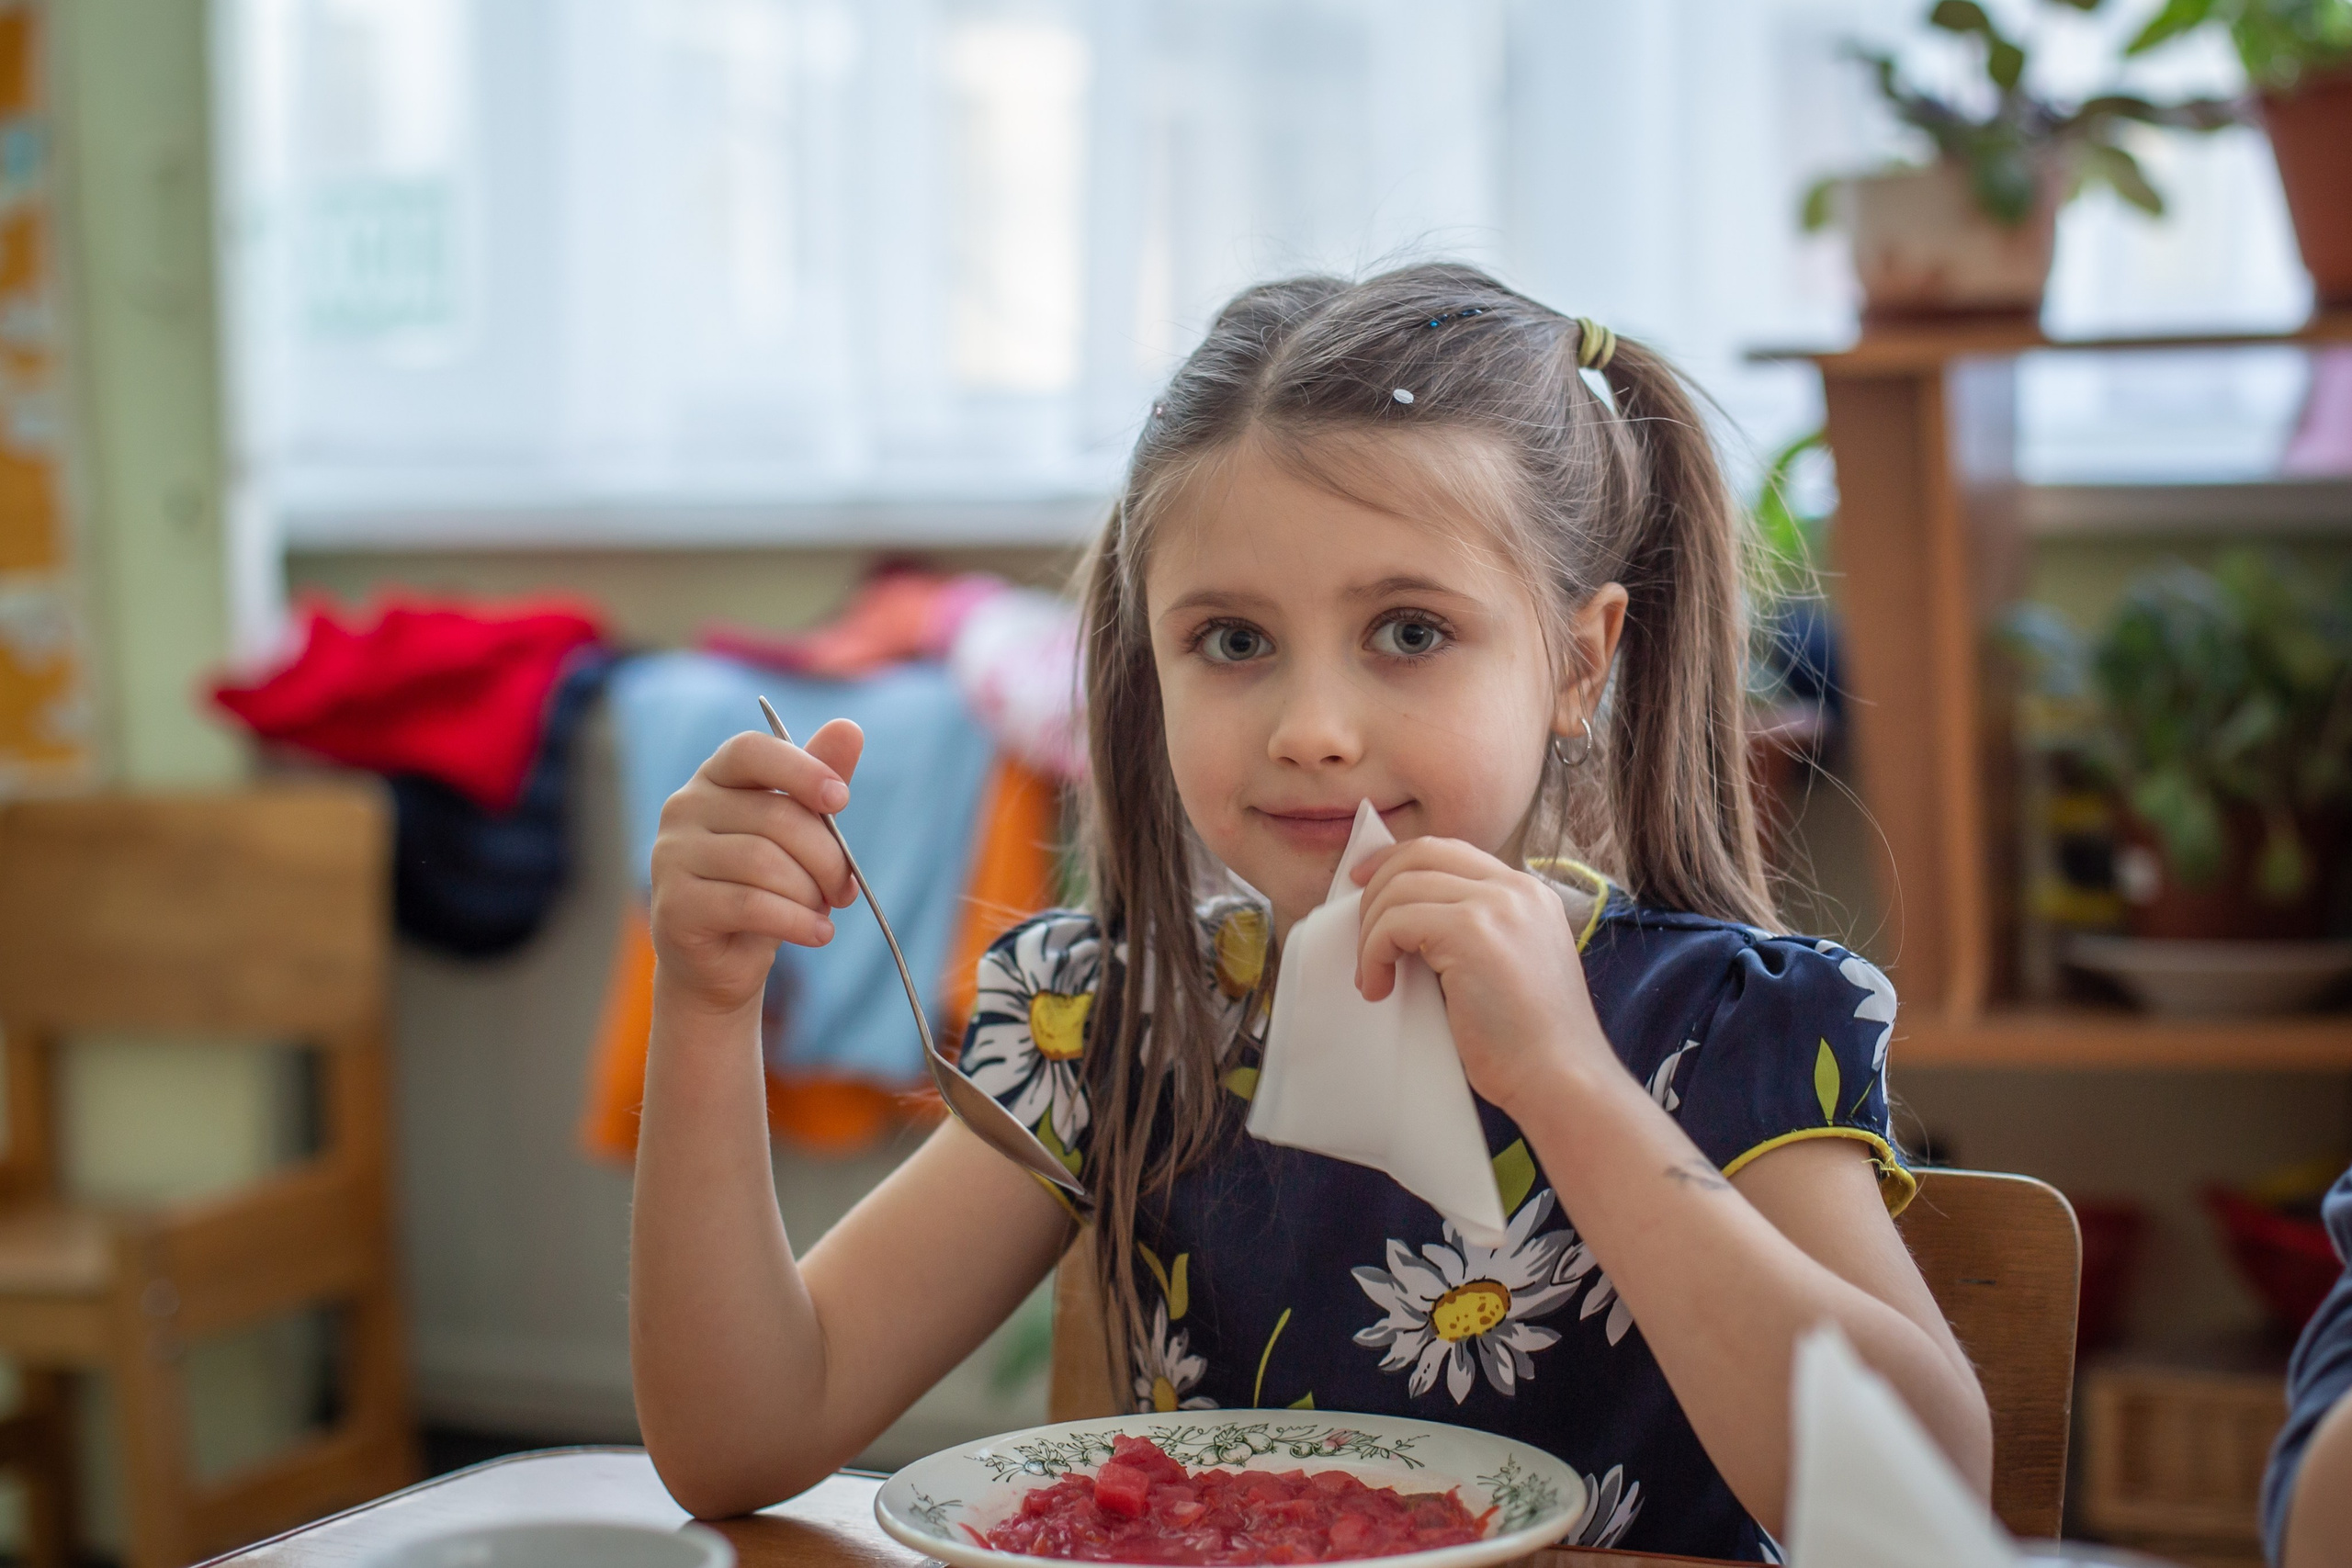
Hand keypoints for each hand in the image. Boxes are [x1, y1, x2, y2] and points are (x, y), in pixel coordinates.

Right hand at [649, 719, 863, 1017]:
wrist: (724, 958)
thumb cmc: (767, 884)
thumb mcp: (799, 831)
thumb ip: (818, 779)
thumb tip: (849, 727)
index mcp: (715, 777)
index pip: (751, 751)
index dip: (800, 769)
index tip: (841, 800)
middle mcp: (684, 807)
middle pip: (774, 816)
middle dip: (826, 857)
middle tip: (845, 888)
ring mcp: (671, 855)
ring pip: (763, 863)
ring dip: (810, 893)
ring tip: (822, 911)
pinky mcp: (674, 905)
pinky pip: (749, 904)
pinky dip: (796, 921)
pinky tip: (818, 933)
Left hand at [1350, 837, 1611, 1117]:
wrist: (1561, 1080)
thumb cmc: (1529, 1045)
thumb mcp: (1507, 968)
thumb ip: (1473, 934)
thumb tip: (1405, 925)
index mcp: (1530, 894)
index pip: (1452, 852)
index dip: (1400, 862)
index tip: (1367, 886)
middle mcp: (1517, 888)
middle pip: (1423, 853)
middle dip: (1376, 884)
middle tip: (1356, 927)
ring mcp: (1496, 905)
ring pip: (1401, 886)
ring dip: (1371, 932)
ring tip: (1373, 977)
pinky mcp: (1471, 931)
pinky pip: (1395, 921)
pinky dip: (1373, 952)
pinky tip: (1378, 988)